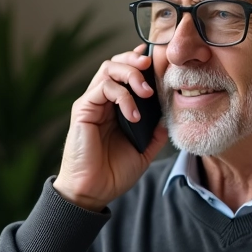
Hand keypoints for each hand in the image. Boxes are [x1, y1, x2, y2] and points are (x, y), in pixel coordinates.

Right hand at [53, 43, 168, 211]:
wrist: (93, 192)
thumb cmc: (113, 173)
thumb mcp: (143, 151)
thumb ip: (155, 134)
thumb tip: (169, 118)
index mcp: (115, 108)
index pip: (124, 74)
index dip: (138, 62)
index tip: (155, 59)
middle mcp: (102, 102)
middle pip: (115, 63)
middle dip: (134, 59)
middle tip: (151, 65)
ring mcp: (91, 104)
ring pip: (108, 69)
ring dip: (131, 75)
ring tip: (147, 93)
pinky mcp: (83, 110)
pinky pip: (103, 88)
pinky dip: (123, 97)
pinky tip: (134, 116)